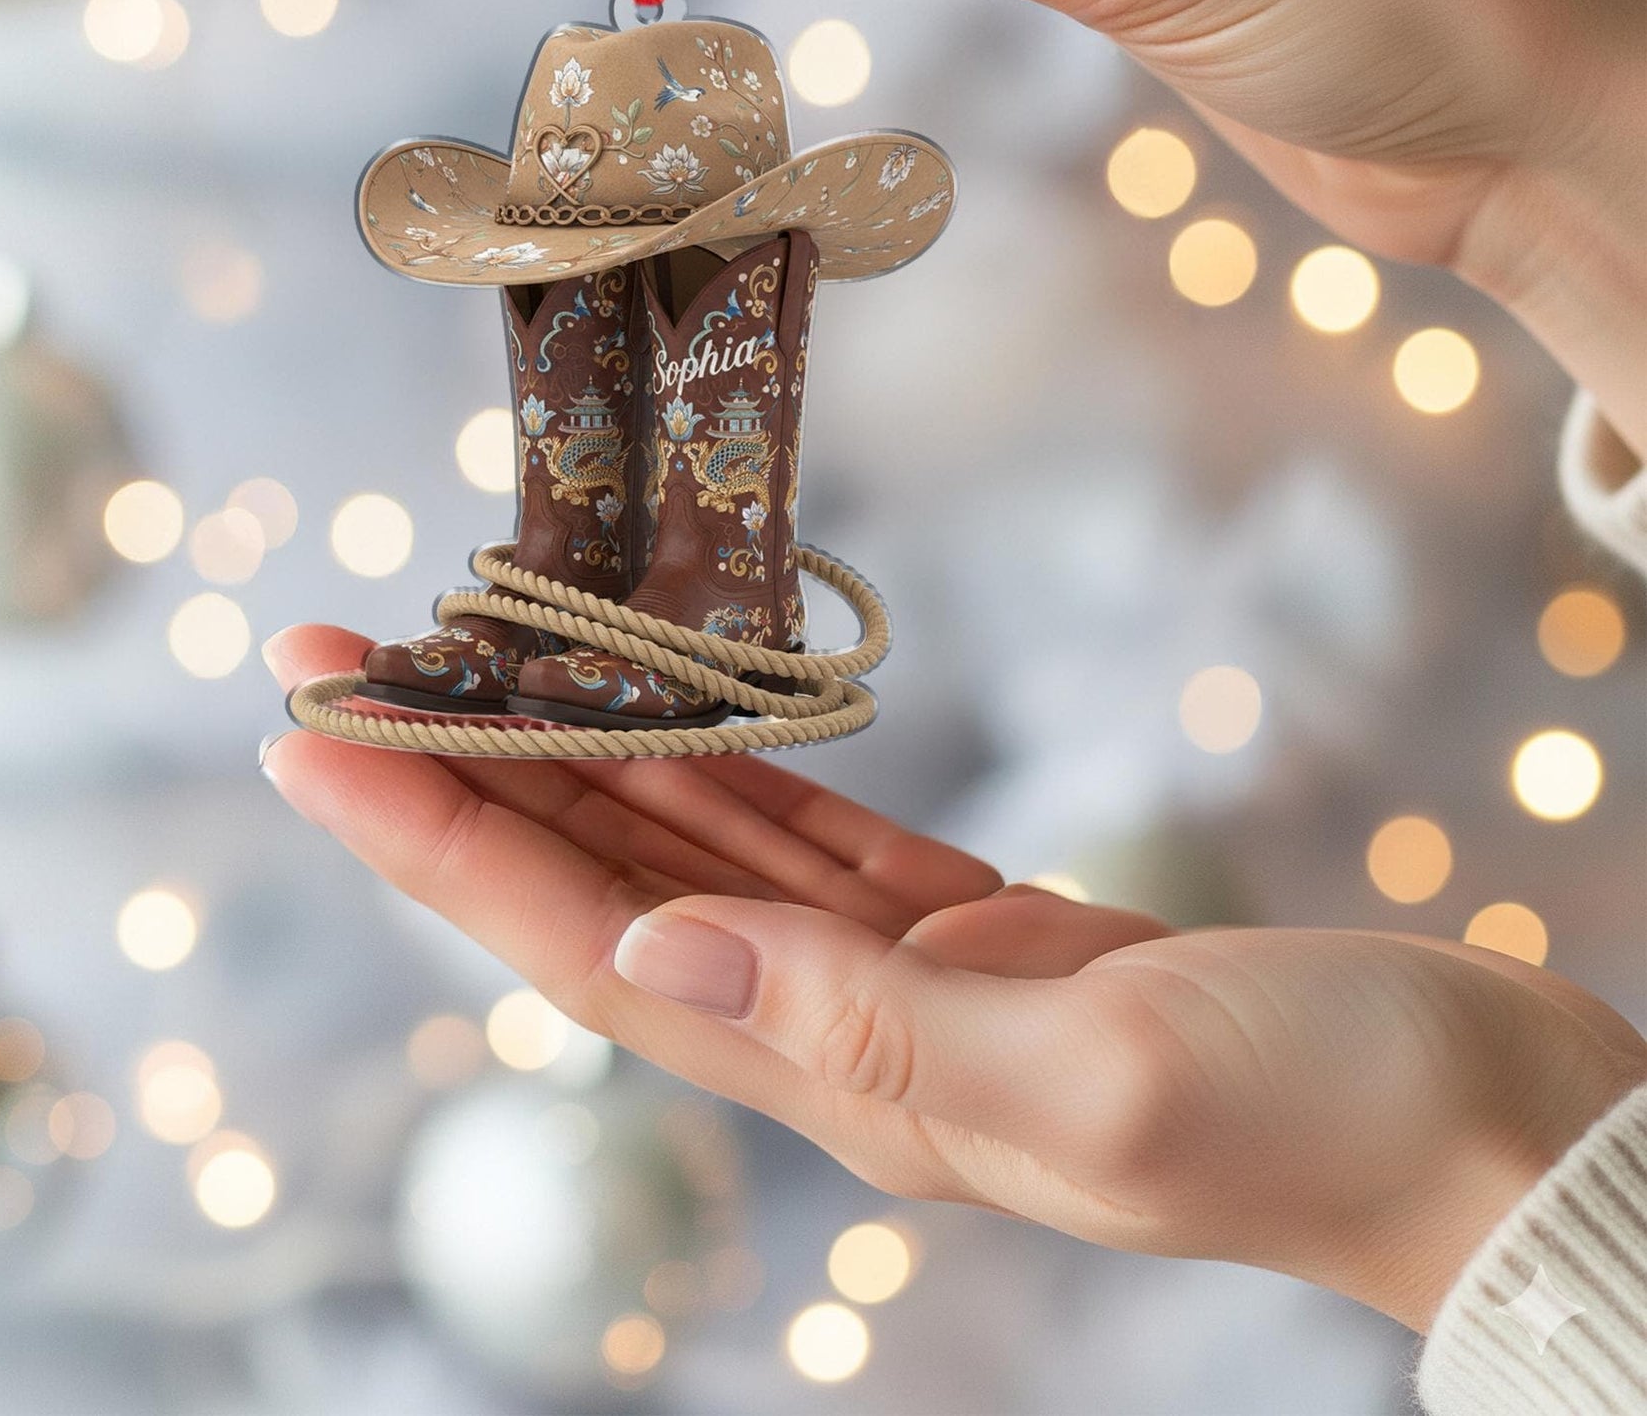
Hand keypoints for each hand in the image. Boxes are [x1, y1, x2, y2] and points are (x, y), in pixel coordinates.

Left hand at [264, 626, 1646, 1332]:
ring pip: (681, 848)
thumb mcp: (1093, 1087)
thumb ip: (862, 1034)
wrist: (1469, 1125)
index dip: (434, 836)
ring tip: (449, 664)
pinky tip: (648, 712)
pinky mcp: (971, 930)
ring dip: (559, 757)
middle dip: (451, 771)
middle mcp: (837, 1035)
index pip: (578, 940)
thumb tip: (644, 962)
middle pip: (594, 883)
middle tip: (324, 660)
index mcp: (846, 1082)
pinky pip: (797, 830)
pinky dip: (710, 765)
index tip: (315, 738)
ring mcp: (898, 980)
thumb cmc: (1322, 1116)